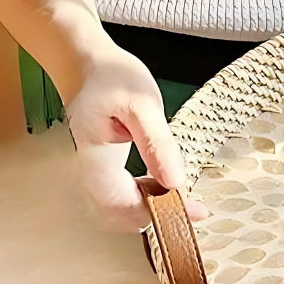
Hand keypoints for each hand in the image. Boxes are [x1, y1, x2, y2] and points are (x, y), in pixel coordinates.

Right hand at [65, 48, 207, 231]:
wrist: (90, 65)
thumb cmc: (114, 78)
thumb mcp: (144, 103)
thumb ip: (158, 143)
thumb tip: (175, 182)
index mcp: (95, 155)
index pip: (121, 202)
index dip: (157, 213)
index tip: (193, 211)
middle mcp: (89, 171)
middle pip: (116, 215)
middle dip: (154, 218)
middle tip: (192, 208)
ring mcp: (94, 173)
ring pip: (117, 211)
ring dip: (150, 212)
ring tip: (183, 200)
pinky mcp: (103, 171)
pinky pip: (120, 198)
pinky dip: (145, 200)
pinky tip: (165, 187)